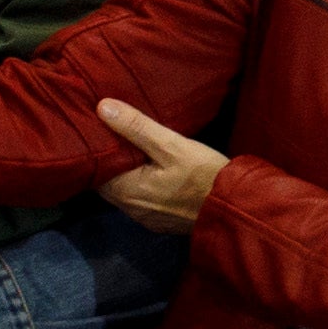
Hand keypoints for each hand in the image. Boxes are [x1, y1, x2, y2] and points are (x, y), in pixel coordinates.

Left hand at [91, 95, 226, 231]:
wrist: (235, 208)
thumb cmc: (204, 176)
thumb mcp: (172, 145)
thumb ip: (136, 128)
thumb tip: (103, 108)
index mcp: (126, 190)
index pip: (93, 170)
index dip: (93, 150)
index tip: (94, 130)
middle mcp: (129, 208)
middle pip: (105, 182)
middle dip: (106, 161)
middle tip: (109, 134)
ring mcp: (144, 217)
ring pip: (122, 191)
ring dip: (122, 173)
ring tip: (125, 147)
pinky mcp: (158, 220)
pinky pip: (139, 199)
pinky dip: (136, 184)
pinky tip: (145, 169)